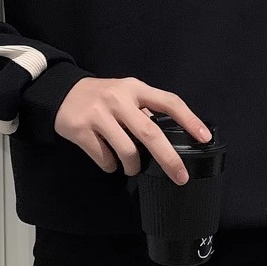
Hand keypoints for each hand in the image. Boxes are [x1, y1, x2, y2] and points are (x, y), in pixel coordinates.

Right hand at [54, 76, 211, 184]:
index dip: (189, 120)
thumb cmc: (102, 97)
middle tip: (181, 177)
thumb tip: (169, 137)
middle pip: (150, 133)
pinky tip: (110, 161)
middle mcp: (118, 99)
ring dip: (133, 167)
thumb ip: (145, 110)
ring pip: (127, 152)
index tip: (204, 137)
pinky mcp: (81, 130)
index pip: (168, 102)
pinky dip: (111, 166)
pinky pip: (105, 159)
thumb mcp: (125, 93)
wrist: (61, 93)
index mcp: (135, 88)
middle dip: (169, 159)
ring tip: (131, 168)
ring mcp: (98, 115)